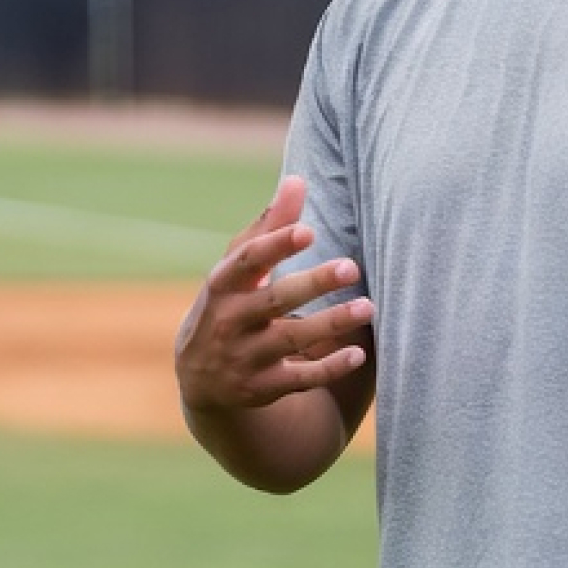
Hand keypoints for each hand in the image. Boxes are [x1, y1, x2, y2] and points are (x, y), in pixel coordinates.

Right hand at [176, 175, 372, 416]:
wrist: (200, 376)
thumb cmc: (230, 303)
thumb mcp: (238, 268)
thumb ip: (269, 227)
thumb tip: (297, 181)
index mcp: (223, 284)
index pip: (247, 260)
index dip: (276, 245)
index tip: (308, 231)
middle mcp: (230, 321)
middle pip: (274, 299)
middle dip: (312, 283)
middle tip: (351, 267)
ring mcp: (245, 356)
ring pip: (292, 339)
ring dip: (331, 323)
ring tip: (368, 307)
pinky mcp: (262, 387)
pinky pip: (300, 378)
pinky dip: (328, 367)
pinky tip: (358, 354)